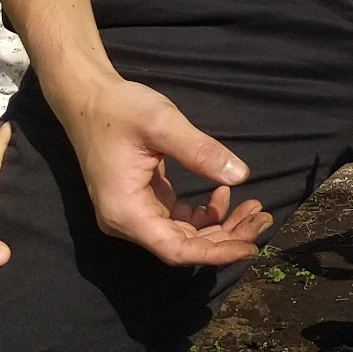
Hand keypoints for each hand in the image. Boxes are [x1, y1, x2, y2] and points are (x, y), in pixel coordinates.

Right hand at [53, 75, 270, 265]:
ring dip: (220, 227)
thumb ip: (200, 151)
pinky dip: (205, 214)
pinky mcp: (143, 201)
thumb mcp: (163, 124)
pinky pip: (178, 220)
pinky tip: (224, 194)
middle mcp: (127, 220)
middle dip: (226, 237)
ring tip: (254, 208)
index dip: (216, 253)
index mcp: (125, 211)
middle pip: (183, 246)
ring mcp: (134, 212)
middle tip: (263, 218)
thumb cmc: (120, 109)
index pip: (176, 250)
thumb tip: (240, 176)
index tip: (251, 246)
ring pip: (183, 235)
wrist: (88, 98)